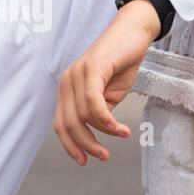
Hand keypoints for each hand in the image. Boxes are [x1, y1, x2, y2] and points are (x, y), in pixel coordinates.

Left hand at [53, 0, 160, 164]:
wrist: (133, 33)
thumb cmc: (120, 63)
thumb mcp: (108, 95)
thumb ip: (98, 112)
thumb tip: (98, 131)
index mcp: (66, 89)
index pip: (60, 124)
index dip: (70, 146)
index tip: (83, 161)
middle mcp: (67, 81)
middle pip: (69, 124)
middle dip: (86, 145)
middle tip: (103, 156)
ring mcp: (77, 73)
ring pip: (82, 115)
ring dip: (104, 132)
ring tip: (122, 135)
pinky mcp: (92, 68)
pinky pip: (93, 101)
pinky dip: (106, 120)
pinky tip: (119, 128)